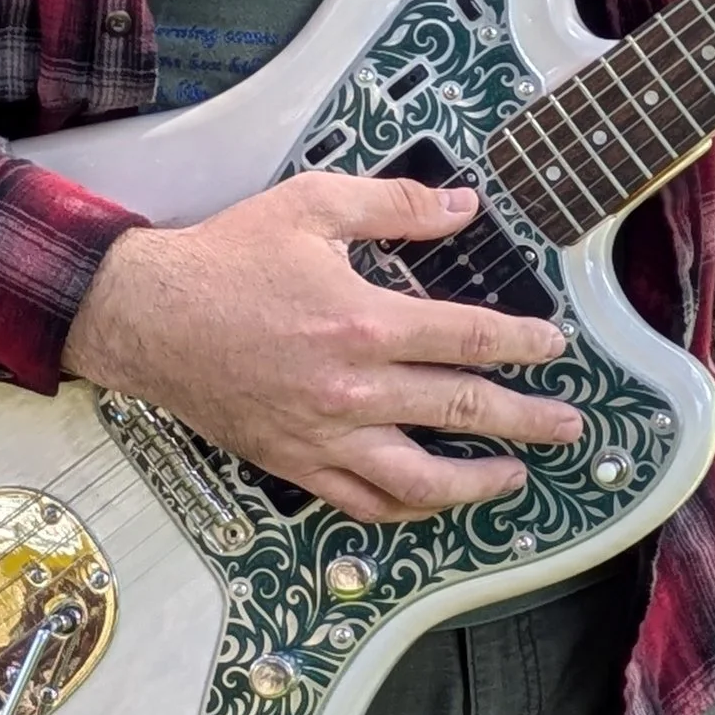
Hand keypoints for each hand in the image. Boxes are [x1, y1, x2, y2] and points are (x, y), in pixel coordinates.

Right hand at [62, 173, 579, 521]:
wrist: (146, 315)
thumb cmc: (226, 259)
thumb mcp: (312, 206)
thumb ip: (395, 206)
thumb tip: (461, 206)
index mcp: (364, 322)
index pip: (468, 338)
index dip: (522, 344)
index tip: (554, 347)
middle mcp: (353, 389)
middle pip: (462, 410)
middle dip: (526, 419)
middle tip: (568, 423)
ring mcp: (324, 435)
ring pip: (419, 477)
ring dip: (478, 481)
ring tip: (517, 478)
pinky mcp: (294, 462)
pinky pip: (362, 501)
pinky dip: (406, 509)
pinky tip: (432, 502)